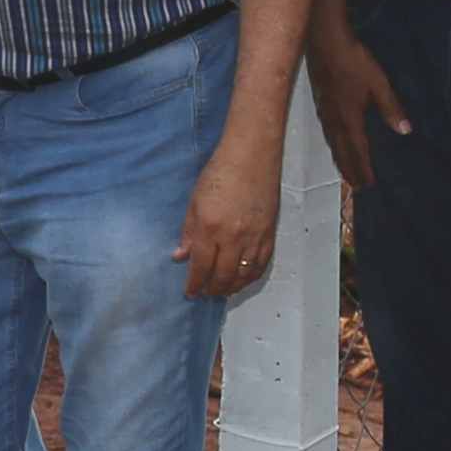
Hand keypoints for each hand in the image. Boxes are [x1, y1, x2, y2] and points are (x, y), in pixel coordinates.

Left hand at [181, 124, 286, 299]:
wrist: (252, 156)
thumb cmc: (219, 173)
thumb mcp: (194, 202)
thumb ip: (188, 232)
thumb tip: (180, 256)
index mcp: (210, 228)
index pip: (201, 267)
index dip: (194, 284)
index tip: (190, 292)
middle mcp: (233, 237)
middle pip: (223, 276)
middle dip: (212, 289)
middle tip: (205, 293)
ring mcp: (254, 237)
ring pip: (244, 275)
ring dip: (232, 287)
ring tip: (222, 290)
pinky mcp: (269, 234)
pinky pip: (260, 265)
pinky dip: (250, 277)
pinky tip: (242, 279)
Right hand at [303, 5, 404, 200]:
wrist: (325, 42)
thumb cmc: (354, 62)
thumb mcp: (378, 84)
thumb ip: (390, 108)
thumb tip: (405, 131)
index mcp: (350, 119)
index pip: (358, 150)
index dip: (363, 168)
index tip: (368, 186)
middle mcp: (334, 121)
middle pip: (342, 152)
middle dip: (350, 170)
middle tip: (356, 188)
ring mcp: (324, 112)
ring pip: (332, 143)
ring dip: (340, 160)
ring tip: (345, 172)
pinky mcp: (319, 103)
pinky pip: (327, 133)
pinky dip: (333, 145)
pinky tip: (334, 142)